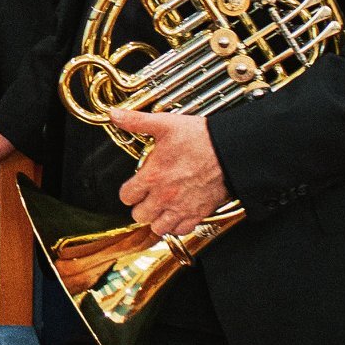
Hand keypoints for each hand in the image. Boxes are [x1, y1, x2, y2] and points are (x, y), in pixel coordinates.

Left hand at [113, 109, 229, 235]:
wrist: (230, 150)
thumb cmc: (200, 138)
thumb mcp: (164, 124)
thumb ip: (136, 121)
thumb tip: (114, 114)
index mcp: (152, 177)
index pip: (126, 197)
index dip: (128, 192)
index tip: (134, 186)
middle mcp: (164, 196)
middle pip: (139, 216)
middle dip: (140, 207)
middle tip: (147, 197)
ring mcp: (182, 207)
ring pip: (158, 227)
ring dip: (157, 219)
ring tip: (160, 207)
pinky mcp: (199, 213)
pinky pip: (181, 230)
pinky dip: (177, 225)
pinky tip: (177, 213)